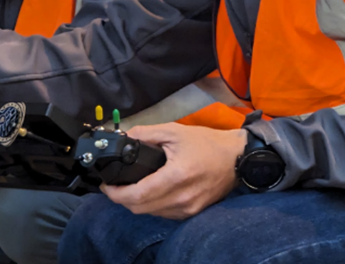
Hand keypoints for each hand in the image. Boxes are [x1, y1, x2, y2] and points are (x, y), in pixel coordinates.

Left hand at [102, 123, 246, 218]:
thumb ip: (146, 134)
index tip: (106, 185)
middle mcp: (181, 198)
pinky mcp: (192, 212)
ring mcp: (188, 209)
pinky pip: (164, 214)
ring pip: (151, 213)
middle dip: (122, 199)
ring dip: (137, 203)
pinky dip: (152, 206)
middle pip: (140, 209)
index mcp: (176, 177)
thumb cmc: (207, 143)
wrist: (238, 158)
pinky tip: (151, 191)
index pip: (137, 195)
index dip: (116, 193)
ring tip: (131, 186)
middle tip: (115, 185)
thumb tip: (124, 137)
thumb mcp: (174, 131)